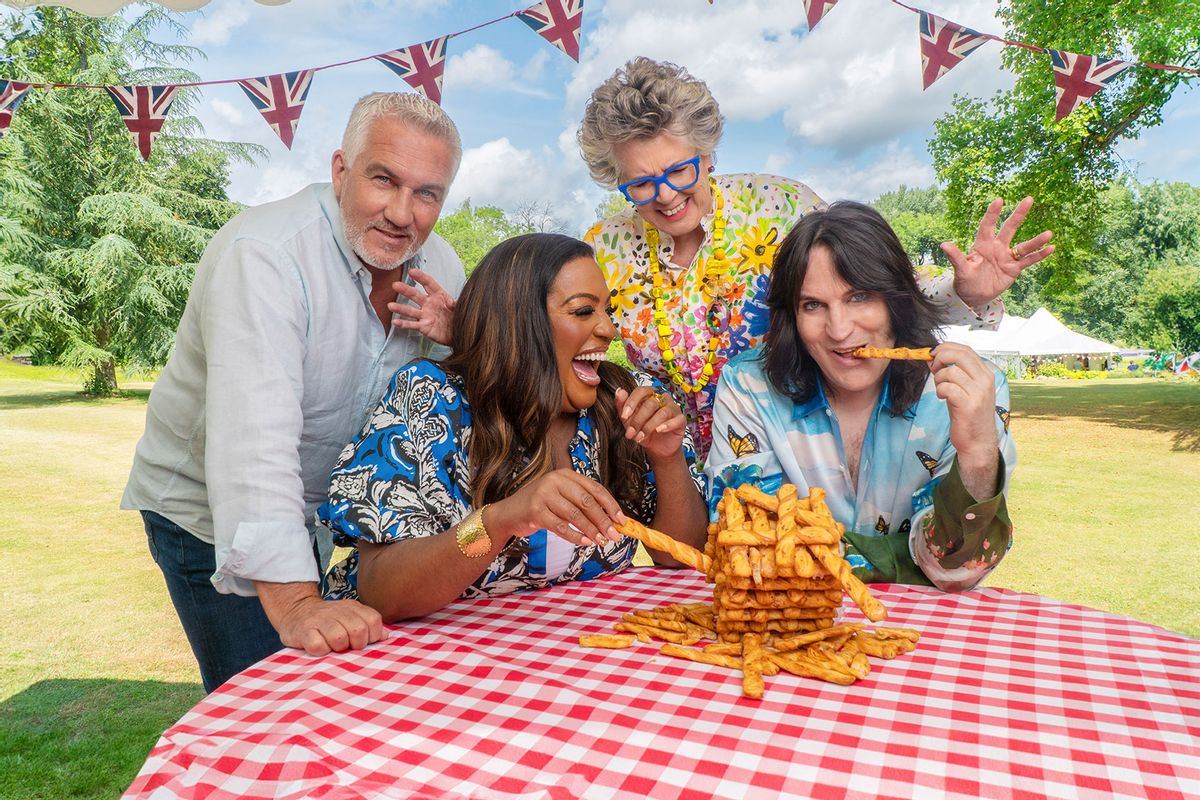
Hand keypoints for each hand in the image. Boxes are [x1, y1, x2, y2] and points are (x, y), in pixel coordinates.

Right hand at [256, 581, 384, 655]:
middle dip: (356, 644)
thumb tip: (385, 636)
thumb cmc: (328, 619)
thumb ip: (368, 624)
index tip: (364, 641)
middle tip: (347, 646)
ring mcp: (319, 620)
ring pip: (339, 638)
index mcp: (352, 607)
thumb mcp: (350, 616)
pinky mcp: (303, 631)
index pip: (373, 620)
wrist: (295, 609)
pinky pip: (318, 646)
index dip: (372, 635)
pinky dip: (321, 651)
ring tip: (332, 646)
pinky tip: (319, 647)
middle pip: (358, 630)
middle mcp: (337, 611)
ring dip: (338, 648)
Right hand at [388, 268, 454, 345]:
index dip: (420, 277)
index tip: (411, 271)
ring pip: (411, 310)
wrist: (459, 332)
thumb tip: (451, 303)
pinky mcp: (424, 327)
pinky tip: (395, 322)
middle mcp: (429, 304)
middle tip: (395, 285)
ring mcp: (425, 315)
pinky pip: (412, 325)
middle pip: (415, 295)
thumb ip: (456, 303)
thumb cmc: (459, 316)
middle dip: (406, 290)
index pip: (428, 283)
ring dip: (400, 308)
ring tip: (390, 306)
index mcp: (439, 295)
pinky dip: (404, 324)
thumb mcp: (461, 307)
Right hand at [489, 469, 626, 547]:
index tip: (621, 521)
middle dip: (603, 520)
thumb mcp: (561, 499)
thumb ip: (582, 505)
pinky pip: (560, 526)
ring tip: (602, 541)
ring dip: (592, 530)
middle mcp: (554, 480)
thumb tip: (611, 521)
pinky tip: (585, 542)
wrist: (508, 513)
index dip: (610, 505)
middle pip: (586, 501)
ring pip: (575, 515)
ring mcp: (543, 495)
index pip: (594, 488)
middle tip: (614, 535)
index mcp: (565, 475)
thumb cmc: (540, 507)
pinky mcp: (535, 511)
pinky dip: (575, 536)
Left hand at [615, 386, 685, 462]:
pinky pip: (677, 420)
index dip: (631, 402)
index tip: (623, 417)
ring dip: (649, 426)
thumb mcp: (628, 421)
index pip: (641, 391)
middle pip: (651, 403)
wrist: (656, 448)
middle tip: (630, 433)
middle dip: (638, 420)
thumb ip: (622, 406)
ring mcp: (673, 408)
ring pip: (663, 412)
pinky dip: (667, 425)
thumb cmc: (643, 430)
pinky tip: (659, 431)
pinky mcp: (681, 420)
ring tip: (640, 437)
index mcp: (649, 395)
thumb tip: (619, 391)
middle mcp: (663, 398)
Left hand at [929, 343, 997, 464]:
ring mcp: (978, 393)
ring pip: (950, 371)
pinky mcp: (968, 405)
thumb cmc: (968, 415)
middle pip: (959, 355)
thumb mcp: (964, 389)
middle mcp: (985, 380)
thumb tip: (933, 358)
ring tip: (940, 389)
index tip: (933, 353)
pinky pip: (947, 387)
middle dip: (940, 357)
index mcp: (985, 374)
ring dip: (938, 378)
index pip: (966, 350)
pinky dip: (940, 390)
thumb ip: (953, 373)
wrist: (978, 441)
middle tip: (933, 368)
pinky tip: (942, 397)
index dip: (946, 347)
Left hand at [941, 197, 1054, 308]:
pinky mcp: (1014, 269)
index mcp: (982, 245)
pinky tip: (1051, 248)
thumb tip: (943, 244)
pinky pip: (1028, 261)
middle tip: (1029, 199)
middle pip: (1009, 228)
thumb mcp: (960, 270)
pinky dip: (1039, 255)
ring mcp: (1007, 257)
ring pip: (1023, 246)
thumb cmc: (964, 281)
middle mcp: (996, 247)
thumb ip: (955, 257)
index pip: (987, 226)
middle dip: (1018, 214)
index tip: (999, 200)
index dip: (992, 214)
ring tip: (1049, 233)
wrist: (974, 296)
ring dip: (1036, 241)